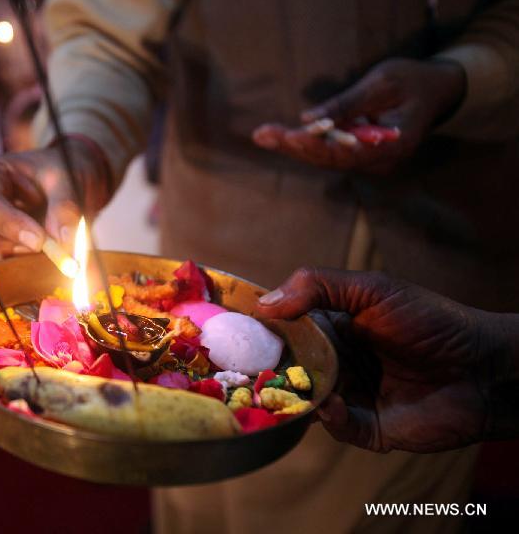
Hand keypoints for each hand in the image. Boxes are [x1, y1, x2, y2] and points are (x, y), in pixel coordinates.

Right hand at [0, 138, 110, 262]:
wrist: (68, 184)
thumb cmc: (62, 172)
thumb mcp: (68, 179)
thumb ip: (65, 207)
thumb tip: (63, 241)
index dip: (7, 224)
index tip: (39, 241)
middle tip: (37, 253)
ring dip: (9, 267)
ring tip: (44, 260)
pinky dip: (17, 277)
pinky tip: (41, 270)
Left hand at [252, 58, 465, 171]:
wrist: (438, 89)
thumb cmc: (413, 80)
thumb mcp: (382, 83)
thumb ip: (347, 104)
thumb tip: (308, 119)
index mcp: (393, 145)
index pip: (345, 153)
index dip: (313, 146)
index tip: (287, 136)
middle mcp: (380, 161)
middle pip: (330, 159)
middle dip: (293, 147)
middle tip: (262, 135)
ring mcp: (371, 160)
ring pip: (326, 158)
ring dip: (293, 146)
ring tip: (263, 135)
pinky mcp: (361, 153)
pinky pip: (330, 151)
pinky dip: (305, 143)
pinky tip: (278, 135)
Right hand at [254, 267, 514, 452]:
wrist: (485, 366)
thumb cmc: (431, 320)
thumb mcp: (371, 290)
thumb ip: (317, 287)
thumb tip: (264, 302)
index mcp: (333, 328)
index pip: (286, 329)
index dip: (261, 330)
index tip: (231, 331)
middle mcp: (337, 363)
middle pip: (289, 369)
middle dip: (267, 369)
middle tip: (242, 369)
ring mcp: (351, 396)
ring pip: (308, 401)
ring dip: (294, 397)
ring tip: (279, 391)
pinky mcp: (369, 428)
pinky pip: (338, 427)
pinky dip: (330, 418)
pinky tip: (331, 405)